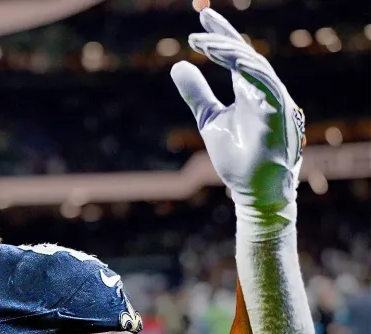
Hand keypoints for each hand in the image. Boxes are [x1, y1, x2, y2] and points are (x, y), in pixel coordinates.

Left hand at [171, 8, 304, 214]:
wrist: (253, 190)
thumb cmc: (237, 157)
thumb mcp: (209, 118)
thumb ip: (197, 93)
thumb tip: (177, 65)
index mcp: (249, 89)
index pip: (236, 55)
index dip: (222, 35)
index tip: (203, 17)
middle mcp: (264, 90)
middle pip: (246, 54)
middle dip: (225, 37)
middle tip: (200, 26)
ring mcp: (274, 100)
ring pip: (255, 66)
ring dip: (231, 53)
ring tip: (205, 44)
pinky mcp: (280, 114)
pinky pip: (268, 85)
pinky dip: (250, 71)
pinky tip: (232, 62)